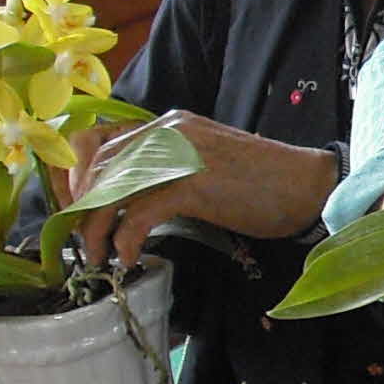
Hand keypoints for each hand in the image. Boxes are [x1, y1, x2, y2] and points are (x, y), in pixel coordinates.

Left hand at [69, 112, 338, 269]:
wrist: (309, 185)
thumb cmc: (263, 182)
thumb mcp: (203, 165)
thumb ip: (166, 169)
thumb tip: (125, 200)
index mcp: (168, 124)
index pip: (97, 140)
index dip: (76, 177)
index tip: (74, 210)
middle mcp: (167, 131)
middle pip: (96, 165)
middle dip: (78, 207)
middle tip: (81, 241)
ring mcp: (180, 155)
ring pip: (111, 189)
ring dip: (94, 229)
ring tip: (99, 256)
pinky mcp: (193, 184)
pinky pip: (138, 213)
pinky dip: (125, 239)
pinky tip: (129, 258)